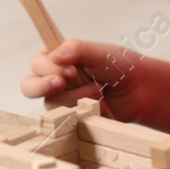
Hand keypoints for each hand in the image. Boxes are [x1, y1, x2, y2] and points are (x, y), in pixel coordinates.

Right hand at [20, 38, 145, 121]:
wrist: (140, 90)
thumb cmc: (121, 66)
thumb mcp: (100, 52)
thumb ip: (76, 50)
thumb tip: (53, 56)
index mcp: (57, 59)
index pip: (37, 62)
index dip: (46, 67)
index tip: (70, 70)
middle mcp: (54, 79)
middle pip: (29, 86)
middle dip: (43, 85)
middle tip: (65, 82)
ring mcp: (62, 100)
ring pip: (50, 103)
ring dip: (76, 96)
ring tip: (99, 90)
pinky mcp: (72, 117)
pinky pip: (65, 118)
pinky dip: (82, 110)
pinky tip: (99, 103)